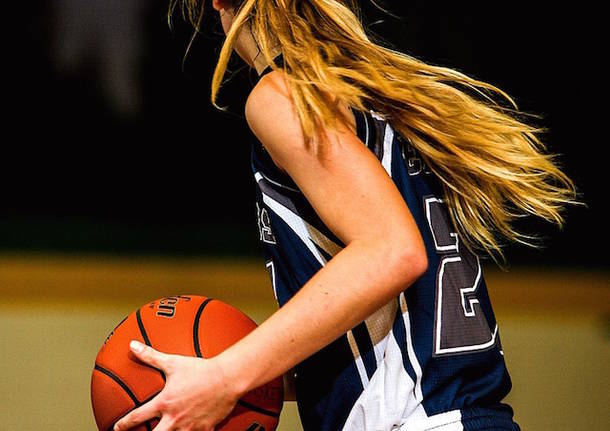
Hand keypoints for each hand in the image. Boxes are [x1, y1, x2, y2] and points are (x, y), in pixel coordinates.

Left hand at [113, 340, 241, 430]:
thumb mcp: (173, 362)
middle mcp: (174, 419)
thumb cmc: (200, 370)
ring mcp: (189, 427)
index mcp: (164, 403)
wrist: (227, 378)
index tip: (117, 427)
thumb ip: (151, 356)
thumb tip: (133, 346)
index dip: (124, 424)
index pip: (137, 417)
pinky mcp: (204, 430)